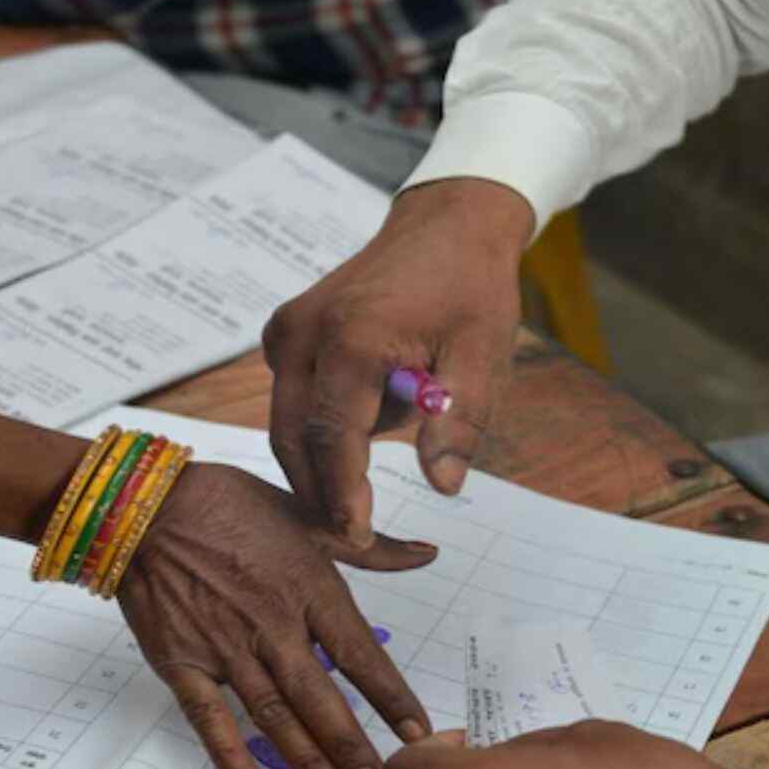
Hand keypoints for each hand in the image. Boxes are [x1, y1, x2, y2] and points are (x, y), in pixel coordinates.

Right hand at [119, 463, 436, 768]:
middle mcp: (272, 623)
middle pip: (320, 696)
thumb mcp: (307, 515)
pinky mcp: (180, 660)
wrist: (144, 503)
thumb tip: (428, 554)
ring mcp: (224, 645)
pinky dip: (226, 752)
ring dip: (307, 760)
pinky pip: (207, 714)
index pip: (359, 653)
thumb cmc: (229, 504)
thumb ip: (370, 548)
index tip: (419, 733)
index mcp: (308, 586)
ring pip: (273, 714)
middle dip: (352, 747)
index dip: (391, 697)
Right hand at [262, 178, 531, 547]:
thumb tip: (444, 486)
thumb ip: (460, 421)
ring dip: (316, 468)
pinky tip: (355, 453)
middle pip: (292, 439)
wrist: (446, 226)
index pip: (332, 439)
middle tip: (356, 542)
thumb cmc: (470, 289)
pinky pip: (290, 402)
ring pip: (284, 425)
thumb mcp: (484, 356)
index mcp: (350, 338)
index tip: (359, 542)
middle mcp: (303, 333)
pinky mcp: (285, 334)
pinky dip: (315, 435)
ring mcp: (286, 331)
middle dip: (320, 495)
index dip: (343, 497)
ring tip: (356, 508)